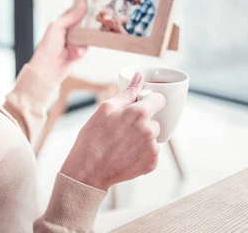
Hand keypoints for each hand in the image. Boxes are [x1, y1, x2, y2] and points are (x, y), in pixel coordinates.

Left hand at [28, 2, 87, 84]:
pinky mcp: (80, 53)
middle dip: (88, 25)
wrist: (48, 67)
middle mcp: (70, 32)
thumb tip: (82, 5)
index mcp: (63, 23)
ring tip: (73, 46)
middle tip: (93, 23)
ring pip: (88, 36)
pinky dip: (81, 51)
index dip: (83, 9)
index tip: (92, 4)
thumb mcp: (58, 26)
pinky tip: (73, 54)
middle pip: (84, 24)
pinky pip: (87, 48)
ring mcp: (75, 42)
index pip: (75, 12)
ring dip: (82, 41)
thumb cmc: (47, 46)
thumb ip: (71, 16)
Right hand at [60, 73, 165, 189]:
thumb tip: (139, 77)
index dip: (149, 101)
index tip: (139, 106)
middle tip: (123, 129)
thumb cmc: (93, 137)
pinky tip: (125, 154)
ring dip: (142, 138)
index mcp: (139, 113)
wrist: (88, 170)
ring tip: (122, 143)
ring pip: (153, 137)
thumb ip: (127, 92)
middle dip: (143, 122)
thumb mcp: (106, 108)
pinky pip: (151, 152)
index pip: (159, 99)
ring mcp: (152, 149)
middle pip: (155, 120)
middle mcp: (150, 131)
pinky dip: (142, 152)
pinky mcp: (151, 164)